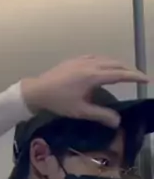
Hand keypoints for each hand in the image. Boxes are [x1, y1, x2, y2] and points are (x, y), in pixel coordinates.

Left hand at [21, 56, 148, 127]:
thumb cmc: (58, 102)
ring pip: (106, 59)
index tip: (147, 79)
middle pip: (115, 64)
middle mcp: (90, 64)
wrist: (37, 90)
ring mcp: (82, 60)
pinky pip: (96, 57)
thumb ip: (101, 115)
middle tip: (139, 77)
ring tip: (126, 72)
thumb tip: (118, 122)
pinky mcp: (75, 59)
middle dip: (129, 70)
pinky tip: (106, 66)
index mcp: (93, 76)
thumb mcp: (81, 111)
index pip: (120, 74)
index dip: (135, 77)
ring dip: (118, 64)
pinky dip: (106, 61)